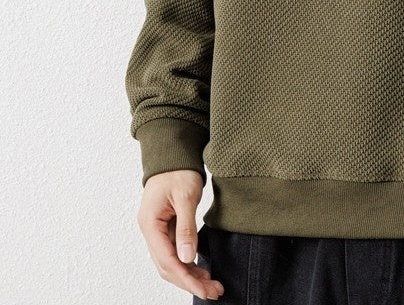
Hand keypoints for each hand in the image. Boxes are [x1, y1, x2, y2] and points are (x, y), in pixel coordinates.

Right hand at [136, 169, 223, 300]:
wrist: (174, 153)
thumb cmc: (178, 170)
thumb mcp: (186, 196)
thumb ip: (185, 227)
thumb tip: (187, 257)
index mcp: (150, 224)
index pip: (166, 260)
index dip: (185, 277)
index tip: (203, 288)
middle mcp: (150, 230)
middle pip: (167, 266)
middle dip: (189, 281)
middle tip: (214, 291)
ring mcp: (157, 230)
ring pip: (171, 261)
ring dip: (189, 274)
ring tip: (211, 284)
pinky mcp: (166, 227)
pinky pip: (175, 251)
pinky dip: (188, 262)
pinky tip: (201, 269)